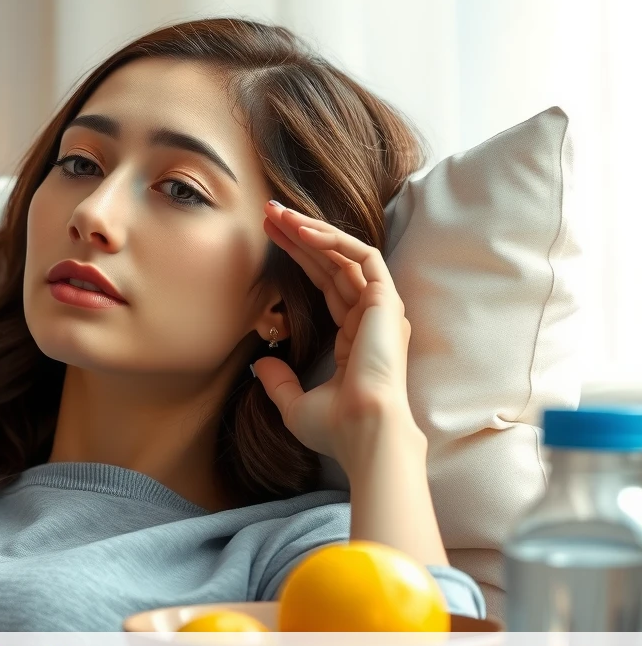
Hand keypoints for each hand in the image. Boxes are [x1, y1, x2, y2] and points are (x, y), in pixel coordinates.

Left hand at [252, 201, 421, 473]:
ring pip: (345, 254)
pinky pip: (362, 257)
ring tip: (279, 214)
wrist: (362, 434)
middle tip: (269, 212)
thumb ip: (279, 382)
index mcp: (355, 337)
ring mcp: (380, 308)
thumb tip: (260, 365)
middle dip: (301, 234)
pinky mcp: (386, 301)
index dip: (299, 258)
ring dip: (312, 230)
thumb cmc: (336, 428)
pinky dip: (334, 240)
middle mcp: (371, 317)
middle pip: (332, 263)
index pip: (325, 283)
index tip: (270, 237)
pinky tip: (304, 231)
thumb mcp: (295, 404)